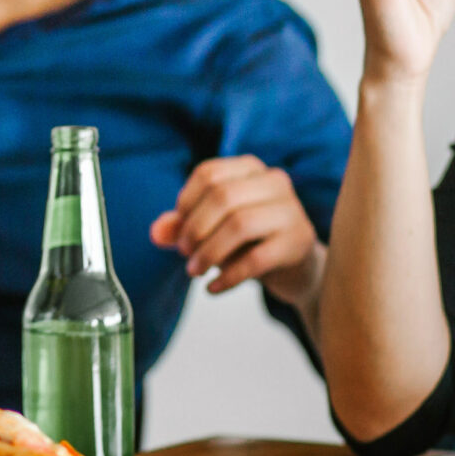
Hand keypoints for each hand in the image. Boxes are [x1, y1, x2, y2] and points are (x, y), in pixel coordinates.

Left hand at [150, 155, 323, 303]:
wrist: (294, 266)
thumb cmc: (246, 239)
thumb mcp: (212, 227)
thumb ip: (181, 225)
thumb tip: (155, 233)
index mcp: (250, 168)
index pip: (208, 174)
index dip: (186, 203)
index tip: (178, 229)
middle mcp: (275, 182)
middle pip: (223, 197)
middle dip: (194, 229)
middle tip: (184, 253)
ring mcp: (291, 211)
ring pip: (240, 225)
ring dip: (209, 253)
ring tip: (194, 270)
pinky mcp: (298, 242)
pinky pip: (257, 259)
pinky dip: (229, 276)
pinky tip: (213, 287)